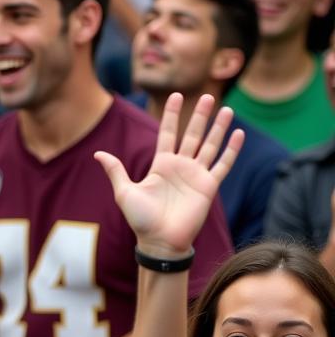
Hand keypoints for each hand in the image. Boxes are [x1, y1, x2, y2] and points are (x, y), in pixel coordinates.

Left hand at [94, 93, 242, 257]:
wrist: (159, 241)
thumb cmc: (140, 220)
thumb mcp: (124, 192)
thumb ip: (116, 171)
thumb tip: (98, 154)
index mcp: (160, 165)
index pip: (167, 134)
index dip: (171, 115)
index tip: (174, 95)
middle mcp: (180, 167)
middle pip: (192, 135)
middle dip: (199, 116)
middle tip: (206, 96)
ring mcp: (196, 175)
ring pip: (209, 145)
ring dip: (218, 128)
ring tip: (227, 109)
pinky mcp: (209, 186)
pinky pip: (223, 165)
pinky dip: (231, 150)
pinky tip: (239, 133)